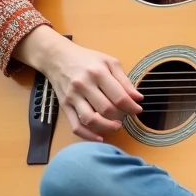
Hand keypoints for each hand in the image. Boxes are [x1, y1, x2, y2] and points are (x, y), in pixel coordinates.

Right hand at [16, 26, 142, 141]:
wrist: (58, 58)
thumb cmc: (87, 59)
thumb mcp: (109, 62)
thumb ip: (124, 80)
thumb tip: (138, 98)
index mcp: (98, 73)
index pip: (119, 96)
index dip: (131, 107)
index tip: (138, 110)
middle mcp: (84, 85)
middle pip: (106, 109)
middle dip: (121, 117)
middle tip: (126, 116)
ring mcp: (72, 97)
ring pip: (91, 120)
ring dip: (107, 127)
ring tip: (116, 126)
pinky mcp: (64, 106)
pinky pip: (76, 125)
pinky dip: (88, 136)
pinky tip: (100, 137)